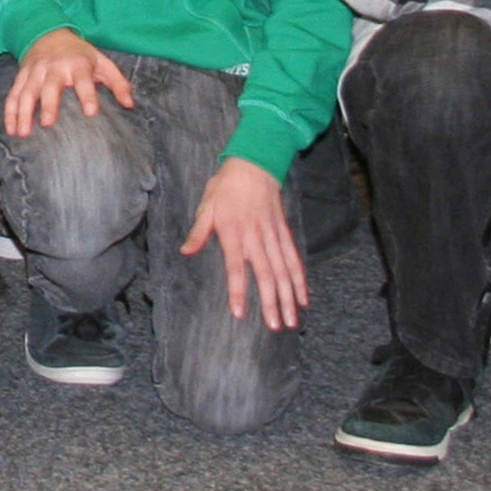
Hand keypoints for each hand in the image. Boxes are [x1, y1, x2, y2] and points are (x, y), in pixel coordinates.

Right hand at [1, 27, 134, 137]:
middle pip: (50, 86)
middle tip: (47, 124)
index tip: (90, 112)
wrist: (48, 32)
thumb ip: (118, 83)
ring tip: (22, 133)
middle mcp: (54, 67)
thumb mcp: (101, 61)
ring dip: (23, 112)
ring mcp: (35, 71)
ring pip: (27, 92)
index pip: (83, 80)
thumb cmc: (79, 53)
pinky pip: (13, 94)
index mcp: (77, 64)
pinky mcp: (22, 76)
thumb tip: (130, 104)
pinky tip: (10, 129)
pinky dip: (10, 111)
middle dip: (48, 104)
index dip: (87, 95)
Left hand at [179, 157, 308, 329]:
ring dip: (288, 296)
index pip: (236, 268)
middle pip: (266, 274)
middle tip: (276, 326)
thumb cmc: (225, 188)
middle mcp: (255, 237)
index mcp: (233, 233)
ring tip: (292, 320)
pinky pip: (294, 258)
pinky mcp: (284, 232)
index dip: (238, 291)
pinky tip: (304, 297)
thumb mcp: (206, 206)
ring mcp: (273, 236)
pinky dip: (300, 278)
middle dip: (271, 302)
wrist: (254, 165)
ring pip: (283, 270)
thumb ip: (198, 231)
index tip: (240, 313)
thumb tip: (186, 251)